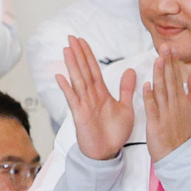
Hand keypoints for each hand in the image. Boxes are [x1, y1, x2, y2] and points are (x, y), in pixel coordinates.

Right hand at [57, 35, 135, 161]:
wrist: (108, 152)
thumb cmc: (115, 133)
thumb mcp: (126, 108)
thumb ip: (126, 90)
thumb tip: (131, 71)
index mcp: (101, 93)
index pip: (94, 70)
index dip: (88, 55)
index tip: (82, 41)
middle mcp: (91, 96)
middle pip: (83, 71)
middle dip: (78, 54)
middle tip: (71, 37)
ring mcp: (84, 104)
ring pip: (77, 81)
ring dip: (72, 65)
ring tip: (66, 49)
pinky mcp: (79, 115)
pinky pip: (72, 99)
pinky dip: (66, 88)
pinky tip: (60, 76)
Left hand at [143, 44, 190, 164]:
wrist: (177, 154)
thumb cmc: (181, 132)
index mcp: (183, 101)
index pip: (178, 78)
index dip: (174, 63)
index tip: (171, 48)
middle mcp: (175, 105)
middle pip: (170, 81)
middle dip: (167, 64)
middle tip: (165, 48)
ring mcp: (165, 113)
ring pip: (162, 91)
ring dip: (159, 75)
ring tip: (158, 60)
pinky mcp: (156, 122)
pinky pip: (152, 108)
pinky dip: (150, 97)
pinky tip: (147, 85)